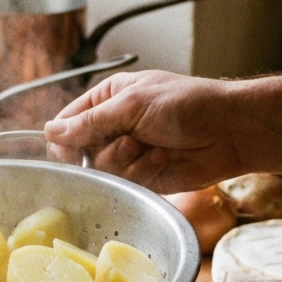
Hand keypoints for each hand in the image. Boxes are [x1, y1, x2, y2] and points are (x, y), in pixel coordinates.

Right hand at [45, 70, 244, 192]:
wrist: (230, 131)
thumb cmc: (188, 104)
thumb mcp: (134, 103)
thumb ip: (91, 121)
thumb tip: (51, 131)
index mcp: (108, 99)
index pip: (67, 122)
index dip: (65, 139)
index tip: (73, 148)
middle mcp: (115, 126)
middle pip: (80, 152)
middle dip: (104, 150)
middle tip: (129, 140)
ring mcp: (129, 153)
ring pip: (102, 171)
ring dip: (127, 161)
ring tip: (153, 148)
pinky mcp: (144, 176)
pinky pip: (125, 183)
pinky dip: (143, 172)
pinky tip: (163, 159)